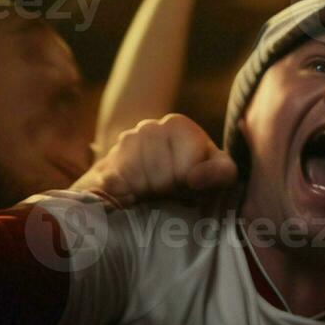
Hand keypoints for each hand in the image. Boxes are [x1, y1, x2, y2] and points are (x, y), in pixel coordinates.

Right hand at [71, 114, 235, 206]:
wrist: (147, 178)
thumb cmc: (192, 174)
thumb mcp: (218, 172)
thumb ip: (221, 172)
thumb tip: (195, 178)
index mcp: (178, 124)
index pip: (187, 167)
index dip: (190, 183)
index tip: (190, 184)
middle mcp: (148, 127)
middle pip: (163, 177)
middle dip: (170, 191)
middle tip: (171, 190)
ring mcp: (122, 145)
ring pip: (139, 184)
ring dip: (149, 195)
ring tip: (154, 191)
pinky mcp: (103, 166)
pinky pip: (118, 190)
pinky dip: (128, 199)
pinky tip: (134, 196)